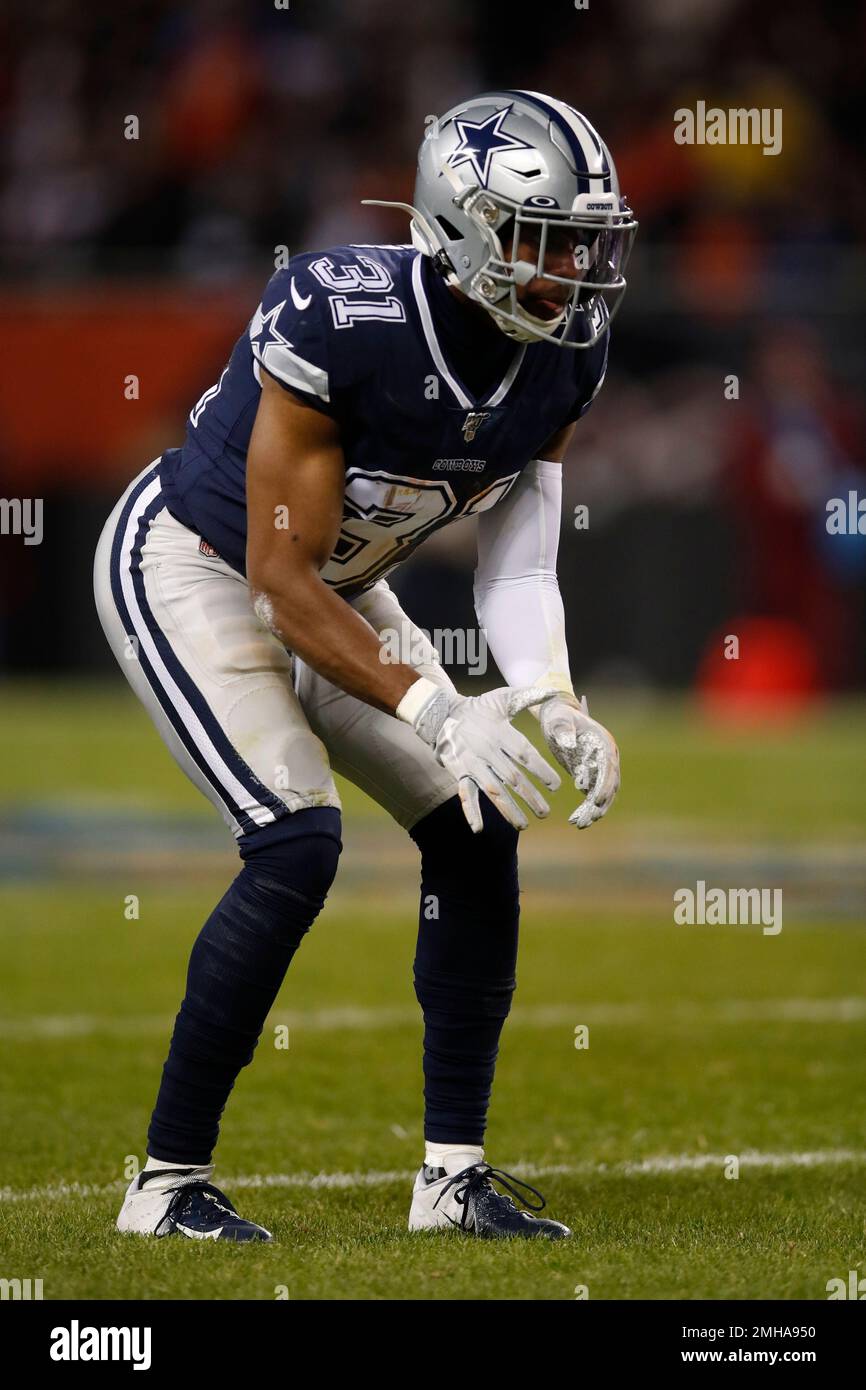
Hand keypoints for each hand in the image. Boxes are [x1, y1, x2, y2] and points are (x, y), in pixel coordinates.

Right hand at [399, 680, 560, 832]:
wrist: (441, 713)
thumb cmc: (478, 708)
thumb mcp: (503, 698)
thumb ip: (530, 696)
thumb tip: (555, 692)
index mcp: (501, 733)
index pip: (525, 755)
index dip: (541, 771)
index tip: (556, 786)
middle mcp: (488, 750)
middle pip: (513, 778)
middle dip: (530, 797)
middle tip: (545, 812)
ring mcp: (473, 764)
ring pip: (493, 791)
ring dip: (508, 810)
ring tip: (524, 825)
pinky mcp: (460, 773)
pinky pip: (465, 794)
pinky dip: (471, 812)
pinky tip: (478, 829)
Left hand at [538, 693, 619, 827]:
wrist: (556, 717)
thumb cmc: (557, 716)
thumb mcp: (558, 720)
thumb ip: (563, 730)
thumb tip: (569, 744)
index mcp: (603, 743)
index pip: (609, 767)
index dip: (605, 784)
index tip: (597, 800)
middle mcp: (607, 757)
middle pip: (609, 784)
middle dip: (600, 803)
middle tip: (588, 820)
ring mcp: (600, 767)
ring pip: (602, 793)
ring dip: (593, 810)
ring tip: (579, 824)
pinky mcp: (590, 774)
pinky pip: (591, 795)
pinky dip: (586, 808)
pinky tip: (575, 820)